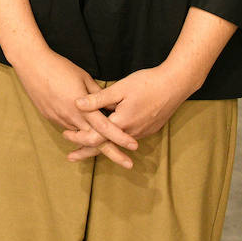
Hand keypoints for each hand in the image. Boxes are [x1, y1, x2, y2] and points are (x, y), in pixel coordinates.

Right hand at [11, 49, 136, 167]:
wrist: (32, 65)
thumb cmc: (60, 67)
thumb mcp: (83, 77)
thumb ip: (97, 94)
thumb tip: (109, 105)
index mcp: (82, 108)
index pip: (105, 128)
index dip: (121, 138)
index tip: (134, 146)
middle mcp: (72, 118)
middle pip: (95, 141)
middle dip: (113, 153)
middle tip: (128, 164)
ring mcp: (59, 120)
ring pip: (81, 137)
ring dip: (95, 144)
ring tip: (112, 152)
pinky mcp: (50, 118)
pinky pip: (69, 130)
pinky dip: (80, 135)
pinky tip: (86, 136)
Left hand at [68, 64, 192, 160]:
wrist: (176, 85)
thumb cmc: (147, 83)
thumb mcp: (120, 88)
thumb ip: (98, 98)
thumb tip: (77, 103)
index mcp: (121, 123)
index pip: (95, 137)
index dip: (79, 137)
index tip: (66, 135)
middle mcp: (131, 133)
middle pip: (105, 146)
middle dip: (87, 151)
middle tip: (71, 156)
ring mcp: (142, 132)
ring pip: (117, 143)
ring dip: (101, 145)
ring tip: (86, 146)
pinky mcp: (149, 129)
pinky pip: (128, 138)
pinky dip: (115, 139)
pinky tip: (111, 135)